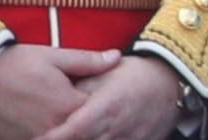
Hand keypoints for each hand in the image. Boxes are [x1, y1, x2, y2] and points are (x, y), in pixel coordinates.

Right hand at [0, 46, 120, 139]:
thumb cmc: (13, 65)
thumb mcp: (53, 56)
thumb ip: (88, 61)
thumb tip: (117, 57)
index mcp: (68, 106)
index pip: (99, 115)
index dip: (104, 109)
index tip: (110, 103)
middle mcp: (55, 130)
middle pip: (83, 132)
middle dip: (89, 125)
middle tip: (90, 115)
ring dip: (69, 132)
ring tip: (62, 117)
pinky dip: (49, 137)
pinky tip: (49, 126)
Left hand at [35, 55, 184, 139]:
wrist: (171, 80)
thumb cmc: (134, 74)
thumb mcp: (105, 74)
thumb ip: (78, 88)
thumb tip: (52, 101)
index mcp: (104, 109)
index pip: (69, 132)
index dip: (50, 137)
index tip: (36, 136)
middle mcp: (115, 130)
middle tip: (46, 135)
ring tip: (69, 135)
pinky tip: (95, 138)